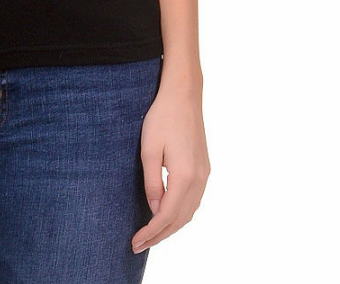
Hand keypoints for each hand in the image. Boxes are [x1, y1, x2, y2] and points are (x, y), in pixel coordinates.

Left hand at [131, 81, 209, 253]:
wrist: (183, 95)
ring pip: (190, 212)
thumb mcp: (149, 150)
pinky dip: (181, 213)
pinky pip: (194, 200)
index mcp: (184, 177)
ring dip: (171, 226)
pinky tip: (168, 213)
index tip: (135, 242)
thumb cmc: (162, 118)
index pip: (166, 215)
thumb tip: (154, 208)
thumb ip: (152, 182)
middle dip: (160, 235)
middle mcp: (199, 179)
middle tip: (140, 244)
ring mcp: (204, 174)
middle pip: (181, 219)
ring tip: (152, 234)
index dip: (150, 232)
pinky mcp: (204, 167)